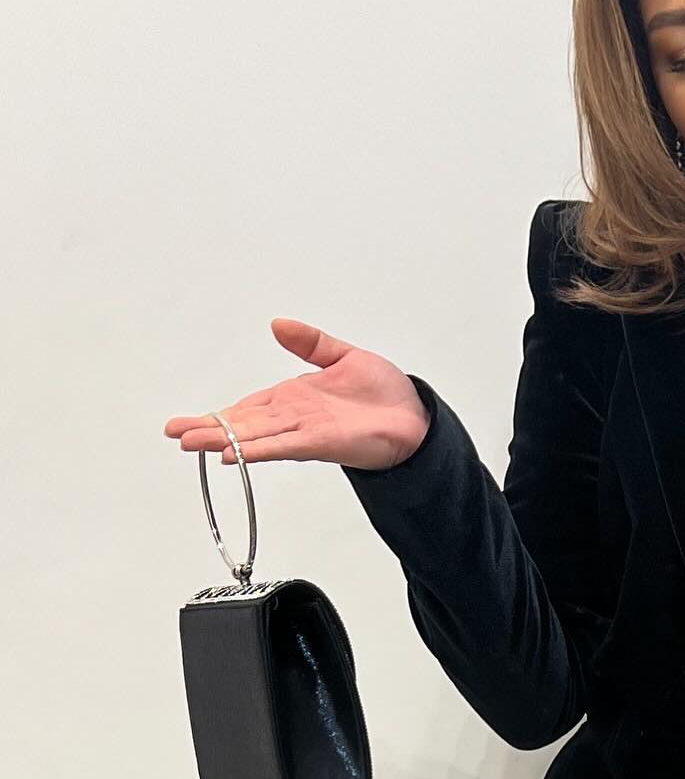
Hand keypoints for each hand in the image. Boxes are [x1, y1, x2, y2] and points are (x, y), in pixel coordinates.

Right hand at [161, 319, 431, 471]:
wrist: (415, 417)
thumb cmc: (384, 393)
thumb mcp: (343, 356)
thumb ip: (310, 343)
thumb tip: (278, 324)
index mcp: (293, 399)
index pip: (247, 407)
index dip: (216, 415)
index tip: (184, 423)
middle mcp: (294, 418)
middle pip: (243, 425)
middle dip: (208, 430)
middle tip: (175, 434)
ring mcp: (306, 432)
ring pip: (257, 437)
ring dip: (225, 441)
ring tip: (192, 444)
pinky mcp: (323, 443)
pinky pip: (285, 446)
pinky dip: (260, 449)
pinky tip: (236, 454)